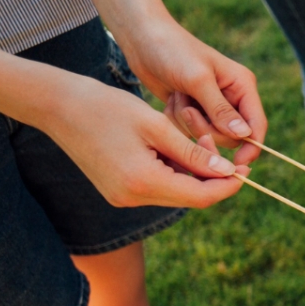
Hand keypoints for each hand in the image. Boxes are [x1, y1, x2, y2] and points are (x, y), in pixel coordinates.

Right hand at [45, 73, 246, 207]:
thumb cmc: (108, 107)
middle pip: (189, 197)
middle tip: (219, 146)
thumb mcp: (157, 126)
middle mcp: (132, 198)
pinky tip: (175, 146)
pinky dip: (173, 170)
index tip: (246, 169)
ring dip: (192, 171)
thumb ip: (193, 153)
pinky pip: (158, 186)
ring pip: (175, 191)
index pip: (200, 196)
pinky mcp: (118, 191)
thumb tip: (227, 172)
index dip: (227, 185)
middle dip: (212, 176)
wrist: (58, 107)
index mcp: (143, 182)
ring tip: (196, 138)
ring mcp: (123, 197)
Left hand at [119, 15, 266, 165]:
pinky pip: (191, 131)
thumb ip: (221, 109)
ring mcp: (212, 105)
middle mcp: (232, 98)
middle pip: (231, 136)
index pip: (256, 124)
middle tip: (188, 110)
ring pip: (209, 135)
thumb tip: (244, 135)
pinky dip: (178, 120)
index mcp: (242, 86)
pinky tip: (172, 99)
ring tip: (178, 98)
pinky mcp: (194, 110)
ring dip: (189, 123)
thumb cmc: (173, 51)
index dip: (251, 146)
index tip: (236, 164)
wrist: (143, 40)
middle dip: (207, 129)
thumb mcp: (198, 79)